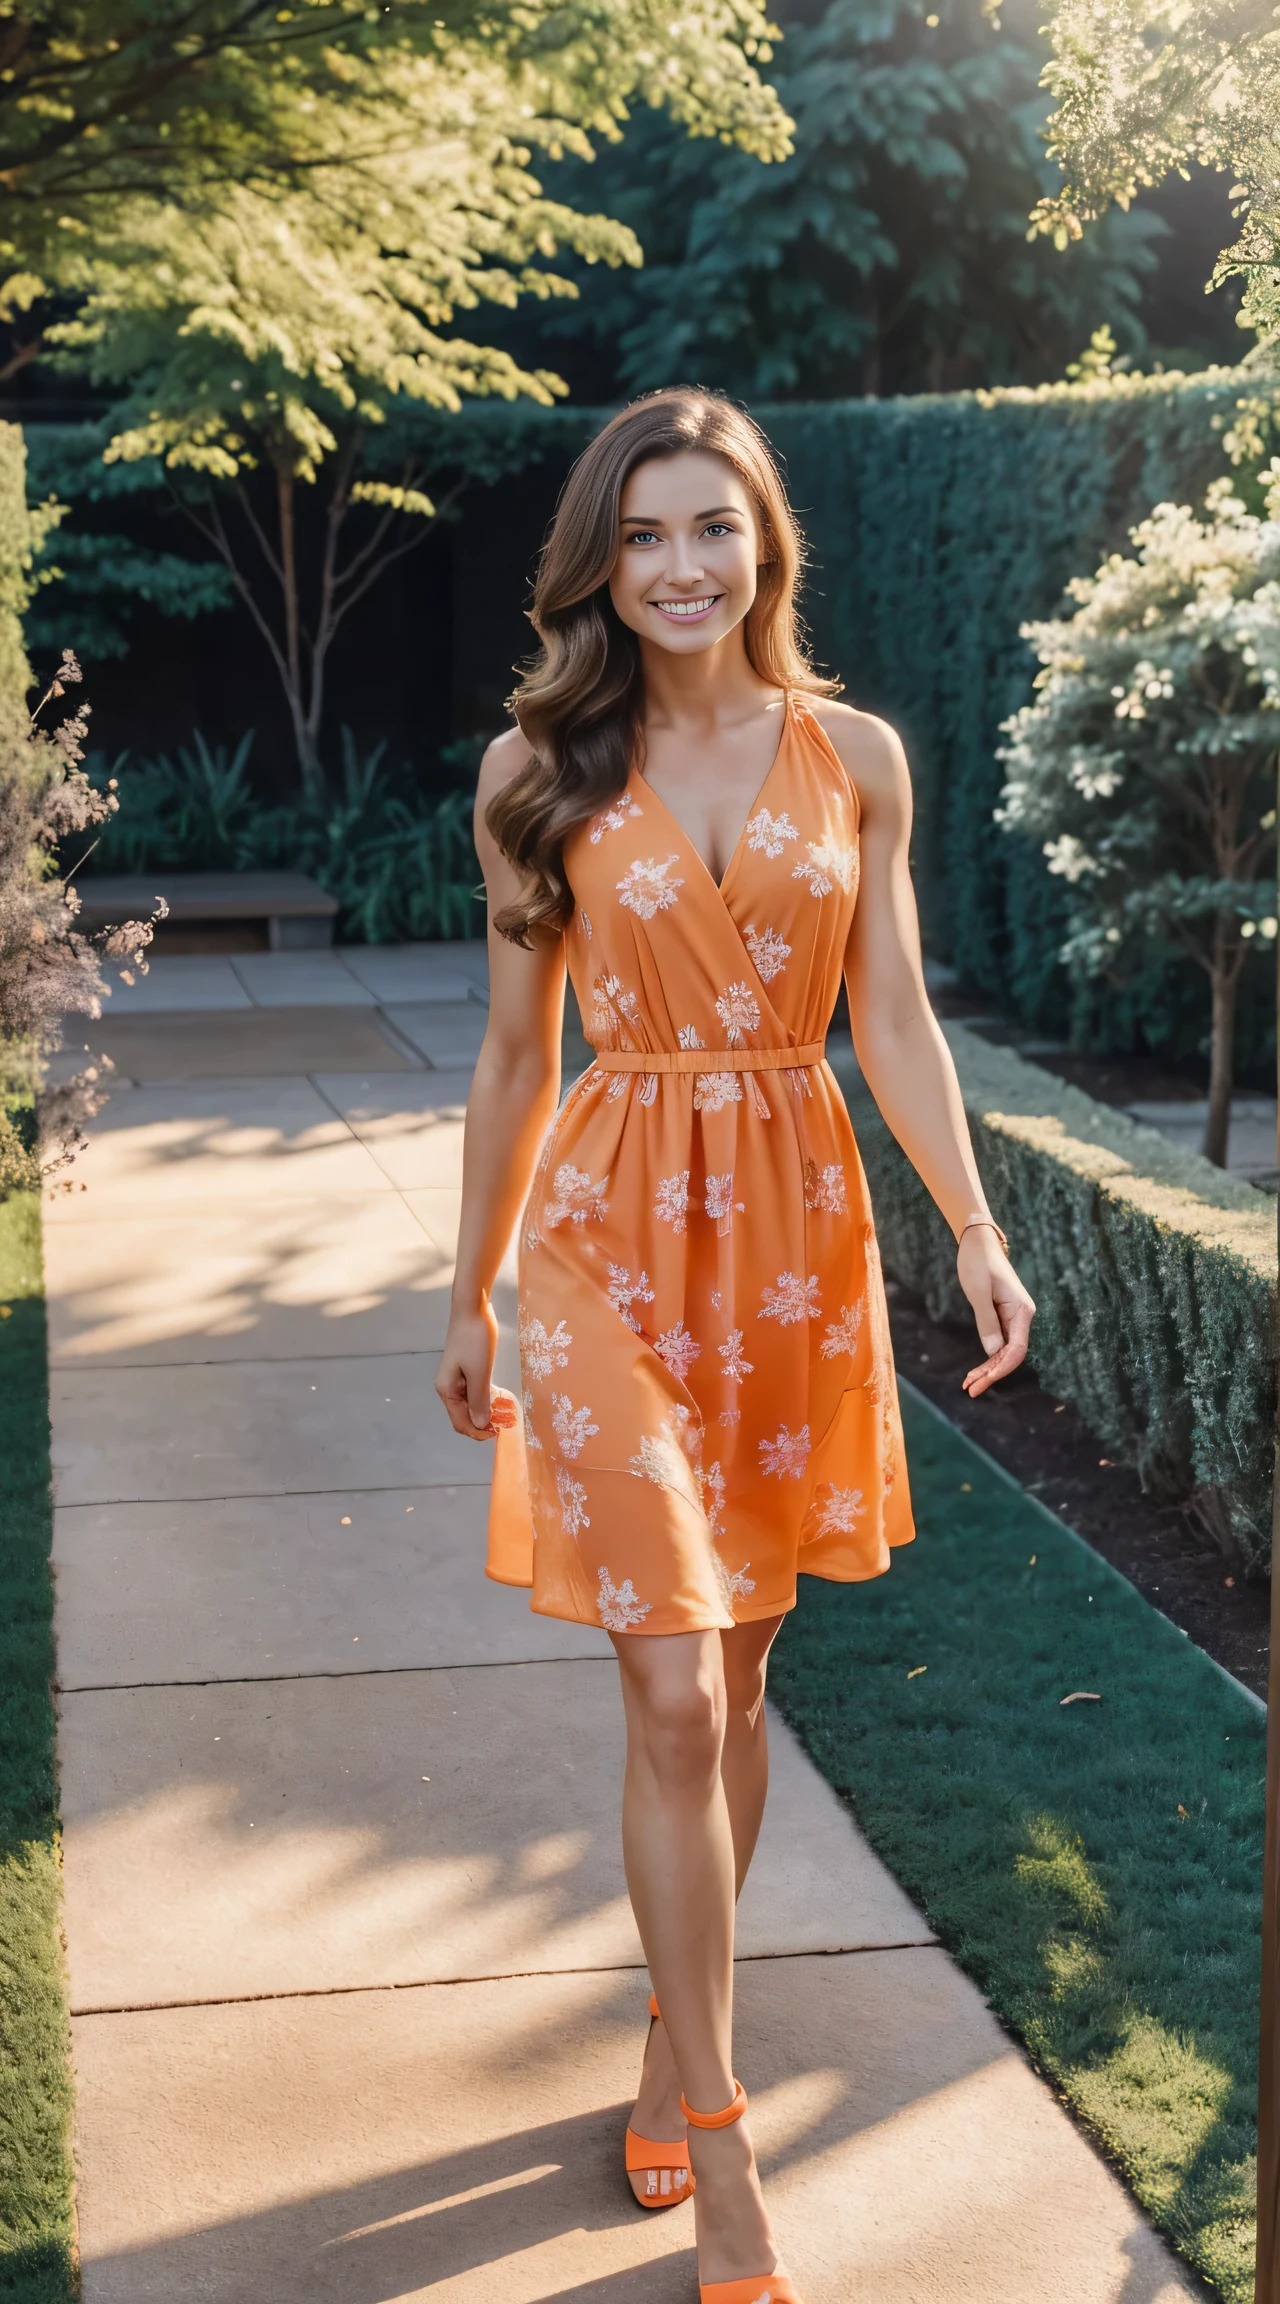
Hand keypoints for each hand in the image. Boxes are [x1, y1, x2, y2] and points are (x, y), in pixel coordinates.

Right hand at [436, 1301, 510, 1438]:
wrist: (472, 1308)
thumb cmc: (475, 1339)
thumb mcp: (480, 1373)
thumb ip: (479, 1401)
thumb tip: (480, 1425)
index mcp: (447, 1390)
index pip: (460, 1423)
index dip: (478, 1433)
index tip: (498, 1432)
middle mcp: (448, 1387)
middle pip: (464, 1416)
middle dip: (483, 1422)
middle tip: (506, 1420)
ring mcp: (456, 1378)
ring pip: (470, 1404)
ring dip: (486, 1410)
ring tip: (505, 1410)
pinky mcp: (465, 1369)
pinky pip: (474, 1391)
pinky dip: (486, 1397)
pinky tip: (499, 1395)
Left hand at [955, 1227, 1034, 1398]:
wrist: (978, 1241)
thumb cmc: (978, 1262)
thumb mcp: (978, 1292)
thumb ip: (986, 1321)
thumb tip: (993, 1352)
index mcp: (1022, 1311)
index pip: (1016, 1350)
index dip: (1000, 1369)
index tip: (982, 1383)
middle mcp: (1022, 1316)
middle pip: (1010, 1354)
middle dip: (991, 1374)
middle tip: (970, 1390)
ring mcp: (1013, 1317)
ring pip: (1004, 1351)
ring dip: (988, 1369)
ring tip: (969, 1385)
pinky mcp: (1003, 1315)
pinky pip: (998, 1341)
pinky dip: (987, 1356)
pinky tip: (976, 1369)